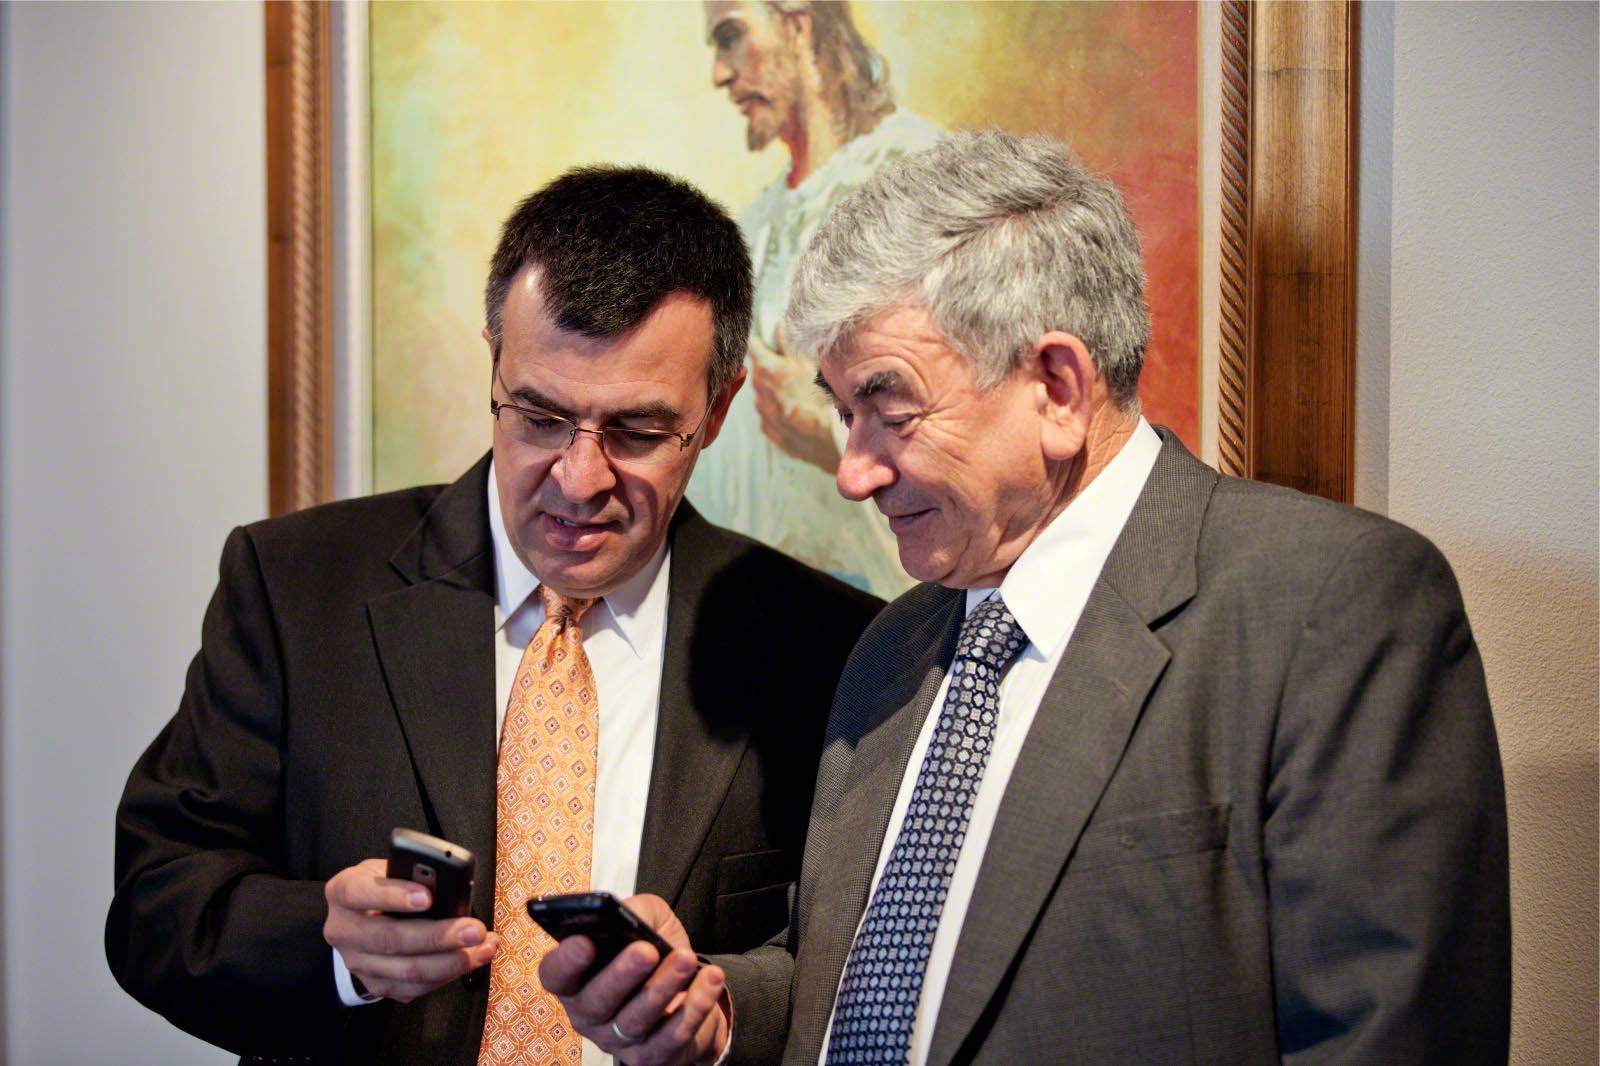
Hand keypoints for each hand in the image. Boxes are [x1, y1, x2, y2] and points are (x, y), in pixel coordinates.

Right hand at [323, 858, 496, 1002]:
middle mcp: (344, 931)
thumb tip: (450, 885)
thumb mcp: (389, 868)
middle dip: (438, 937)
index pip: (360, 893)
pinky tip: (473, 959)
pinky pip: (415, 988)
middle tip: (474, 930)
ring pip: (406, 971)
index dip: (393, 895)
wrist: (359, 919)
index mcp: (343, 892)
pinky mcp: (376, 985)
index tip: (428, 897)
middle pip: (390, 940)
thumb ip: (411, 873)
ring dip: (452, 962)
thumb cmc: (383, 886)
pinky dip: (448, 975)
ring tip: (484, 946)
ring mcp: (357, 963)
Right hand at [539, 893, 729, 1065]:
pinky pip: (671, 1036)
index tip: (584, 941)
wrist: (690, 989)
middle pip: (596, 1001)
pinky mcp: (650, 1057)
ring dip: (663, 987)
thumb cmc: (655, 950)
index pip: (555, 975)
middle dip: (621, 974)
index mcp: (576, 978)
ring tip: (686, 960)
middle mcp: (589, 1014)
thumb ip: (635, 910)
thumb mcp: (645, 917)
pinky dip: (694, 1006)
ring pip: (636, 1019)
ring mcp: (617, 1040)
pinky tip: (709, 980)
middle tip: (646, 950)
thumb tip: (634, 917)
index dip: (565, 961)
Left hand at [748, 335, 840, 473]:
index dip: (761, 343)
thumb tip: (779, 327)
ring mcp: (763, 414)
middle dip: (770, 369)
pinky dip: (779, 412)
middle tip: (790, 370)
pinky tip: (797, 412)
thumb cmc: (824, 398)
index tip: (766, 343)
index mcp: (767, 369)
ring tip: (797, 394)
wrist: (829, 440)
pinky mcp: (770, 432)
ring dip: (775, 391)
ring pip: (764, 396)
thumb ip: (791, 344)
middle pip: (758, 373)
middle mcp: (760, 391)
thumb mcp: (811, 362)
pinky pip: (770, 416)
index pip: (753, 347)